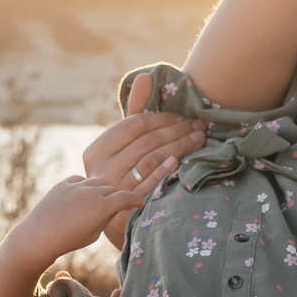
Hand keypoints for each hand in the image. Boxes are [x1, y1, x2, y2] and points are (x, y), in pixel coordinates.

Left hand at [13, 176, 149, 258]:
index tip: (140, 203)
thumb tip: (116, 206)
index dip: (136, 200)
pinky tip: (84, 195)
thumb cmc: (69, 239)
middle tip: (120, 204)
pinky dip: (86, 186)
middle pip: (113, 189)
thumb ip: (107, 217)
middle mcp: (91, 192)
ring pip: (98, 181)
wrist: (39, 235)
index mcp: (102, 207)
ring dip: (104, 189)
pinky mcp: (64, 183)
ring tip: (102, 198)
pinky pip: (81, 180)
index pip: (126, 197)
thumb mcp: (94, 234)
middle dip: (118, 196)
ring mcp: (77, 185)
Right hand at [83, 72, 204, 245]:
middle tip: (200, 126)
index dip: (162, 118)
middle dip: (177, 131)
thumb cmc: (121, 174)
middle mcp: (101, 169)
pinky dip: (165, 169)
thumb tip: (146, 77)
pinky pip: (149, 183)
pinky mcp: (125, 206)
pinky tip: (180, 160)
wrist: (109, 219)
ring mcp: (113, 188)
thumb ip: (134, 112)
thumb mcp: (122, 146)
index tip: (185, 116)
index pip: (134, 125)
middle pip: (146, 141)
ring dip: (179, 146)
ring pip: (150, 159)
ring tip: (199, 139)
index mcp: (97, 150)